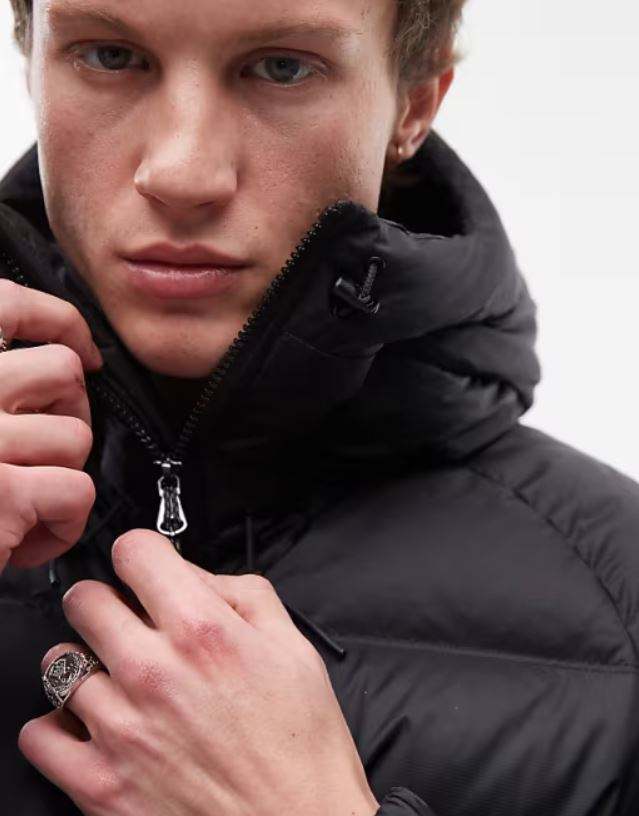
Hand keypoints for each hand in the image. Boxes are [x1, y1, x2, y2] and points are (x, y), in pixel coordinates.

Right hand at [0, 280, 101, 573]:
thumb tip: (58, 362)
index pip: (8, 305)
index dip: (60, 322)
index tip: (82, 350)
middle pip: (62, 372)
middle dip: (67, 413)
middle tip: (38, 451)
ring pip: (75, 435)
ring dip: (58, 474)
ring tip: (16, 500)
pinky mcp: (2, 492)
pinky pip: (77, 490)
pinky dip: (63, 524)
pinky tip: (23, 541)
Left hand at [18, 529, 379, 815]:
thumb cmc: (302, 748)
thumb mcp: (294, 648)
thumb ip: (243, 594)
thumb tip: (196, 575)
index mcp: (204, 632)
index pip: (134, 551)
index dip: (144, 554)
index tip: (148, 568)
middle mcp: (155, 673)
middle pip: (84, 599)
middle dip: (107, 600)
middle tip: (128, 621)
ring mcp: (121, 729)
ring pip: (58, 662)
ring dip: (85, 662)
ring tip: (116, 679)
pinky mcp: (100, 785)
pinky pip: (39, 734)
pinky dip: (59, 725)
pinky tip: (92, 725)